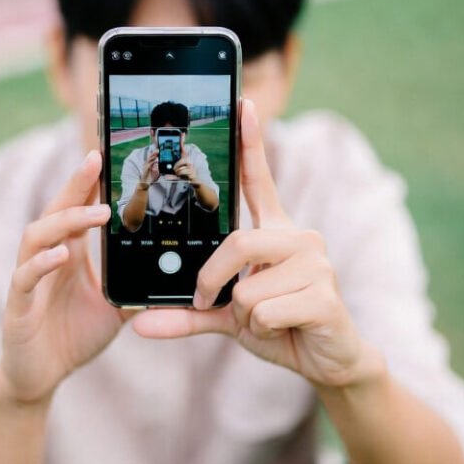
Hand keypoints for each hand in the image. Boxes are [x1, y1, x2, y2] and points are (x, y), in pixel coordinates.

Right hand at [0, 151, 129, 403]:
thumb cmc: (73, 336)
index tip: (104, 155)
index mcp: (67, 255)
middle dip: (75, 184)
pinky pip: (25, 278)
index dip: (87, 182)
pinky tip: (61, 255)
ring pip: (37, 236)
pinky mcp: (18, 306)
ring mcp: (29, 280)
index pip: (75, 209)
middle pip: (55, 210)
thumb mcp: (114, 309)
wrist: (39, 376)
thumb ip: (135, 287)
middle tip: (96, 160)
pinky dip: (42, 263)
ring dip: (66, 220)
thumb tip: (173, 274)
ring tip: (96, 212)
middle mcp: (45, 259)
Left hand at [132, 100, 373, 389]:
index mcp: (276, 232)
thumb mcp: (228, 317)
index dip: (251, 141)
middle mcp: (300, 237)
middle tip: (215, 303)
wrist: (328, 360)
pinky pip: (265, 310)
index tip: (242, 102)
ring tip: (269, 319)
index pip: (259, 180)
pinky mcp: (326, 296)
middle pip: (237, 243)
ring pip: (247, 287)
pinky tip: (286, 329)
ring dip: (246, 315)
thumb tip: (136, 322)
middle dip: (214, 282)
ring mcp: (317, 263)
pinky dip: (264, 329)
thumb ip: (186, 313)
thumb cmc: (279, 326)